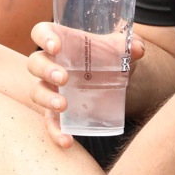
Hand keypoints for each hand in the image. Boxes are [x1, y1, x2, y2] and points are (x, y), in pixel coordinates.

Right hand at [27, 22, 146, 148]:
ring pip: (36, 91)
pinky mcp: (56, 110)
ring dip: (46, 99)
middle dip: (46, 70)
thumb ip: (128, 45)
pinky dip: (55, 131)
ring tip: (63, 106)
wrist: (111, 78)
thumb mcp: (117, 49)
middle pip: (35, 63)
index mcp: (60, 41)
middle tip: (63, 78)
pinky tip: (67, 141)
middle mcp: (51, 63)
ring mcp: (50, 88)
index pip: (41, 33)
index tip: (56, 46)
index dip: (44, 38)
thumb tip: (138, 48)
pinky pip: (49, 121)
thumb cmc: (105, 56)